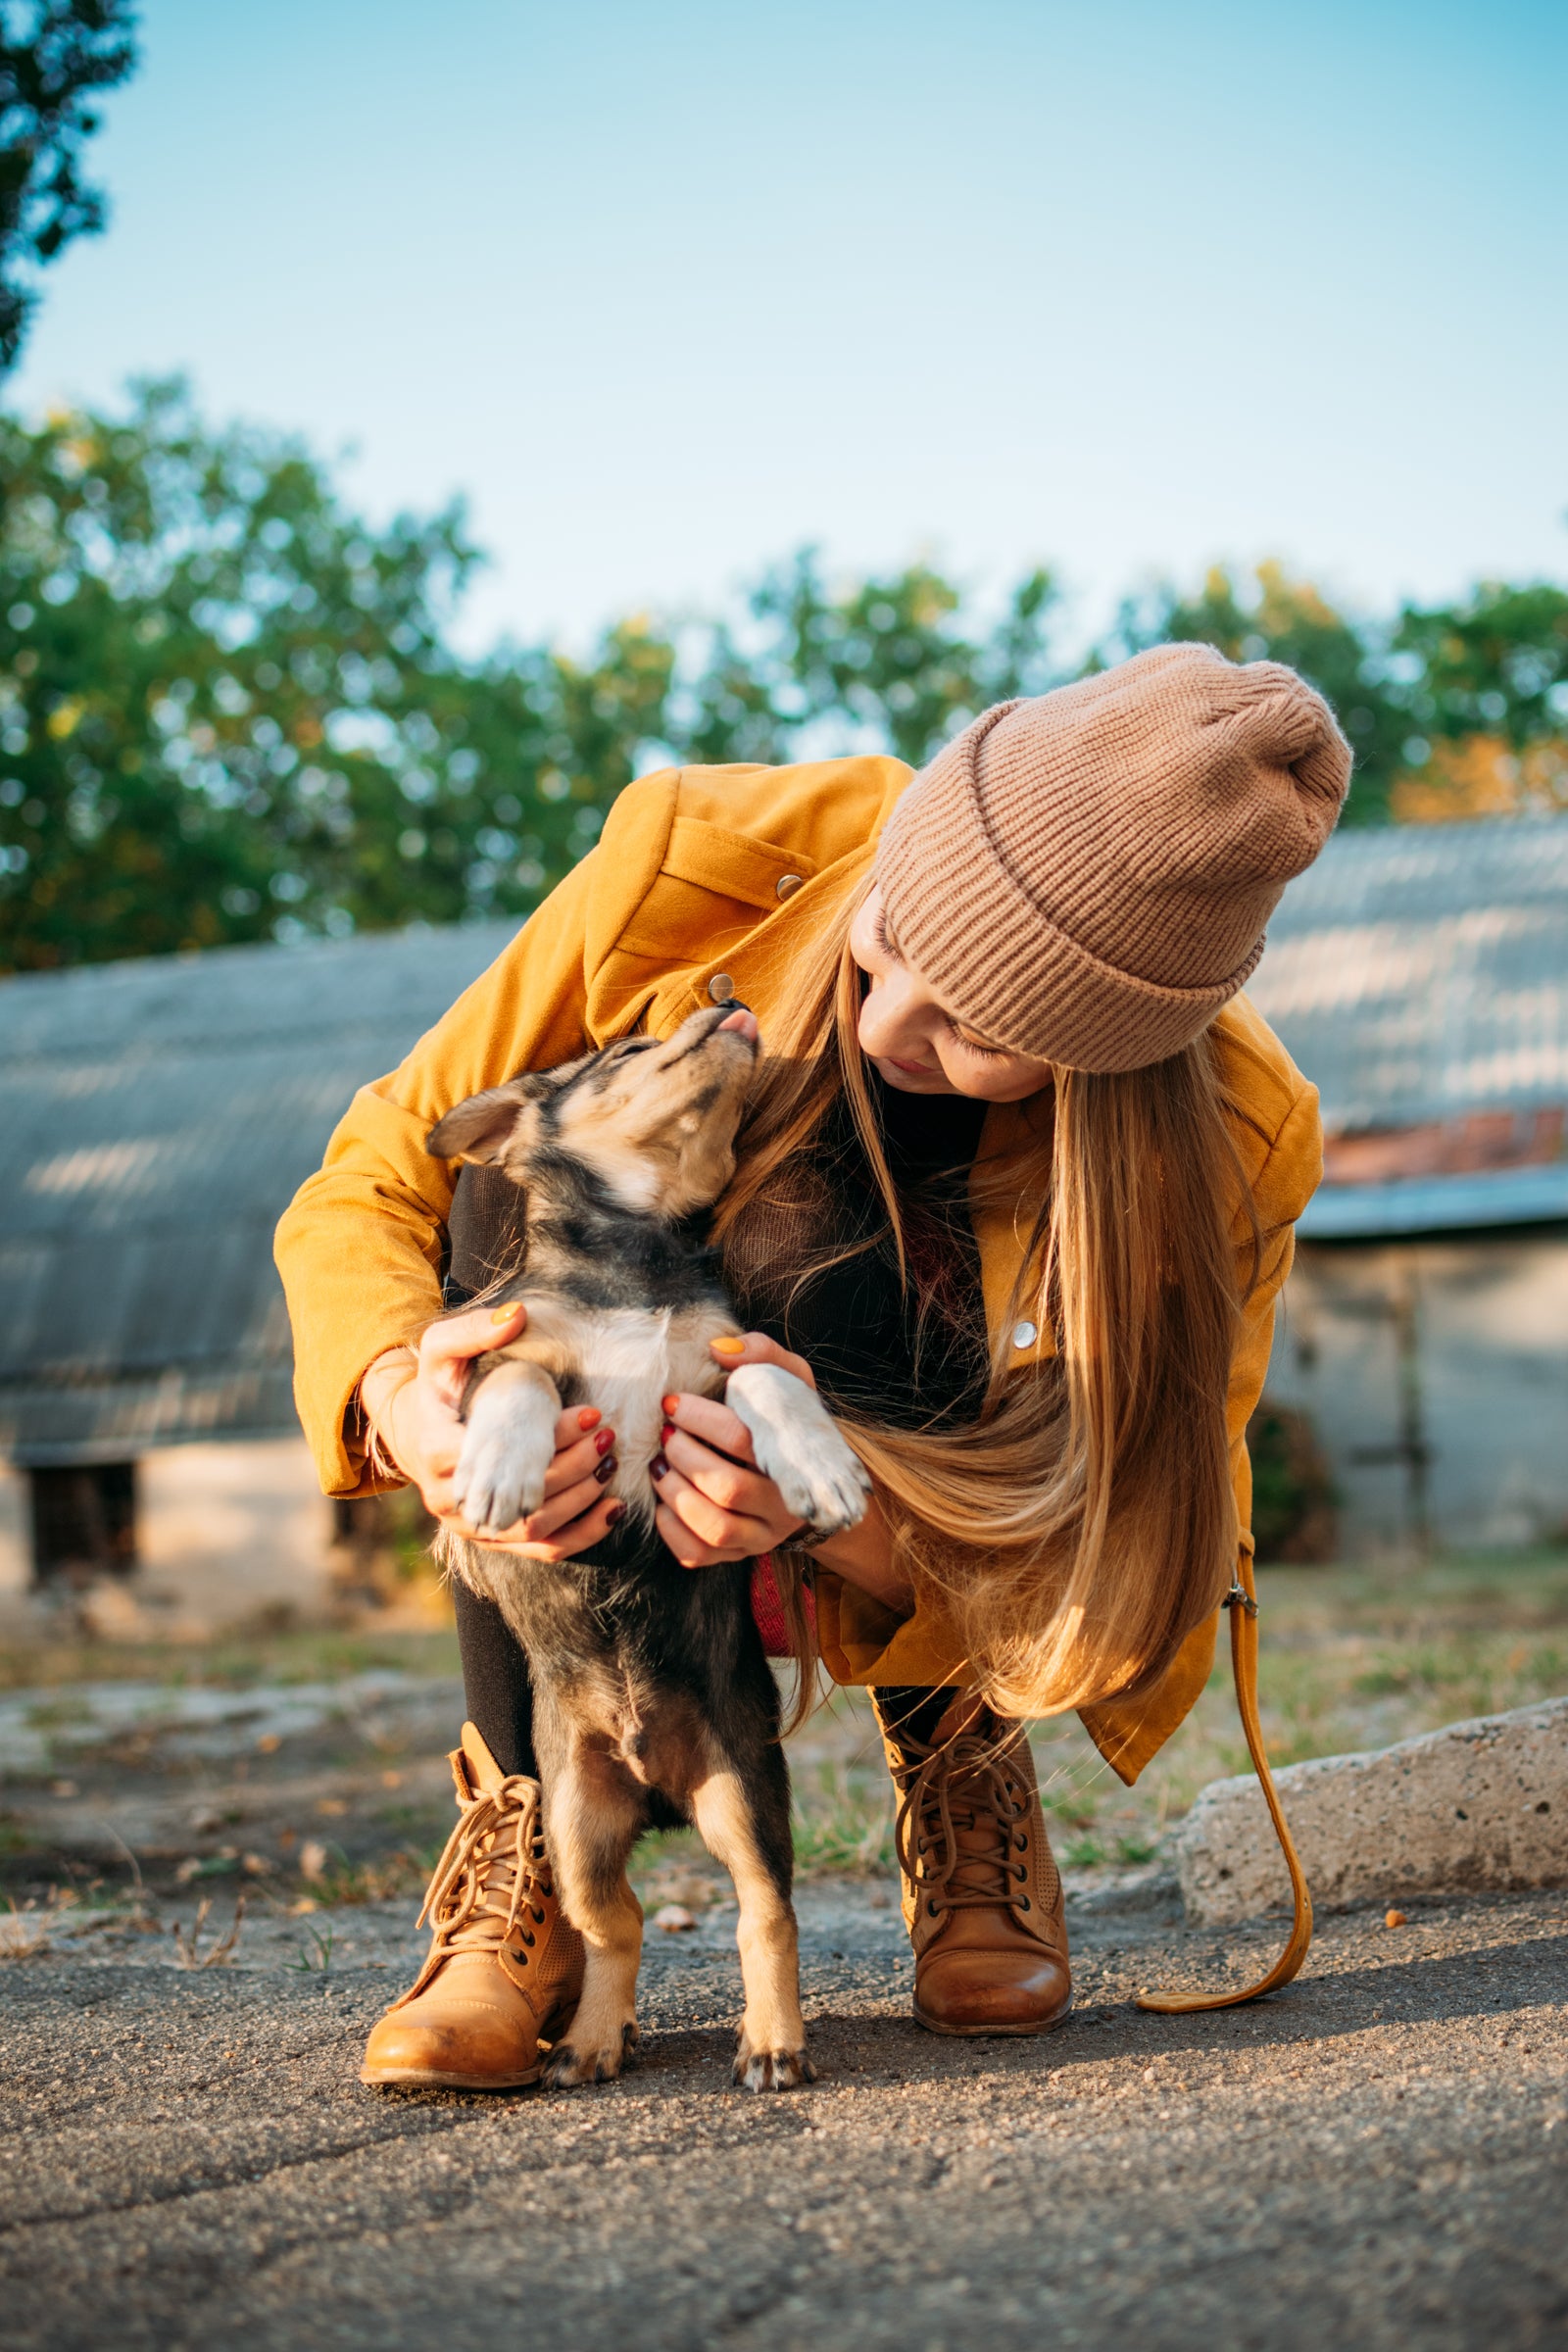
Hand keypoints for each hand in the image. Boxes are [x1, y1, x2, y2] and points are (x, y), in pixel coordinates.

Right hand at [362, 1304, 625, 1558]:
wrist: (413, 1430)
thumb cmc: (435, 1386)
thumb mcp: (441, 1349)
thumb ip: (473, 1329)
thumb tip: (517, 1316)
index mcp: (436, 1452)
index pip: (502, 1456)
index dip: (552, 1438)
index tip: (592, 1413)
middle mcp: (450, 1499)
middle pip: (522, 1498)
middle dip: (574, 1467)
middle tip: (609, 1436)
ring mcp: (471, 1526)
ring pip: (533, 1529)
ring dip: (581, 1501)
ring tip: (612, 1464)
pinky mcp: (491, 1539)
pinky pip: (540, 1548)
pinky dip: (580, 1535)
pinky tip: (612, 1509)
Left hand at [660, 1331, 910, 1608]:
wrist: (809, 1476)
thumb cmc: (787, 1419)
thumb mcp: (789, 1379)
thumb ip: (761, 1354)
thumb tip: (719, 1349)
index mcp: (797, 1457)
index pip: (743, 1441)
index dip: (700, 1419)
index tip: (672, 1402)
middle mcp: (784, 1504)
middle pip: (727, 1488)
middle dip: (684, 1456)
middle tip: (667, 1435)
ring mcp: (762, 1536)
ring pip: (715, 1528)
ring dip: (675, 1494)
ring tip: (660, 1466)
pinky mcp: (737, 1555)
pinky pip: (699, 1555)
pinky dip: (671, 1530)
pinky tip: (664, 1503)